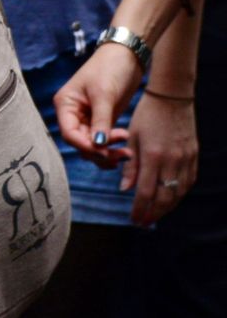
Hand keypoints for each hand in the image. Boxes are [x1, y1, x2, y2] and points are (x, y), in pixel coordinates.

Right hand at [54, 43, 142, 166]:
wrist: (127, 55)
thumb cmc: (110, 68)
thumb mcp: (104, 94)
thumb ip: (101, 121)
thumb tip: (99, 147)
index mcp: (66, 104)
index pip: (69, 133)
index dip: (85, 146)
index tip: (105, 150)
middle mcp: (73, 114)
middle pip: (81, 143)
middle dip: (100, 151)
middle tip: (122, 151)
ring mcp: (87, 118)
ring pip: (92, 146)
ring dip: (108, 153)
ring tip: (127, 152)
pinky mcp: (102, 121)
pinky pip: (102, 142)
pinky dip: (112, 148)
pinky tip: (125, 150)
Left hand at [124, 90, 197, 225]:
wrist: (172, 96)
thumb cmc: (147, 114)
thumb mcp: (132, 136)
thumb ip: (130, 165)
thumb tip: (124, 189)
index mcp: (153, 155)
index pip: (146, 192)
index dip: (140, 208)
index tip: (134, 219)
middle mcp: (172, 161)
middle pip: (165, 198)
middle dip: (153, 213)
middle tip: (144, 222)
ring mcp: (186, 159)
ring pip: (178, 193)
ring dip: (167, 207)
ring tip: (155, 213)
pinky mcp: (194, 156)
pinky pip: (188, 182)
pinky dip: (179, 193)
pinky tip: (171, 198)